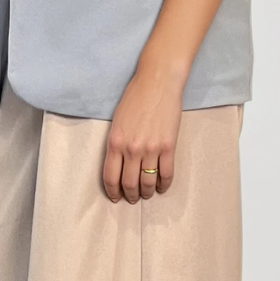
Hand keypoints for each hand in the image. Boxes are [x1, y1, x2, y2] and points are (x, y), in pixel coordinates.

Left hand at [102, 63, 186, 203]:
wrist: (158, 82)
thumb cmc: (136, 96)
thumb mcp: (118, 120)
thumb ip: (117, 142)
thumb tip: (119, 163)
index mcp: (115, 141)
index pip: (111, 177)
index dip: (113, 192)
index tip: (116, 197)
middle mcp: (131, 149)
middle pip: (129, 184)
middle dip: (130, 195)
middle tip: (132, 198)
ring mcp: (151, 148)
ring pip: (147, 182)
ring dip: (147, 192)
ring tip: (147, 193)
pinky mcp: (168, 146)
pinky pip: (166, 174)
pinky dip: (164, 185)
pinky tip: (162, 186)